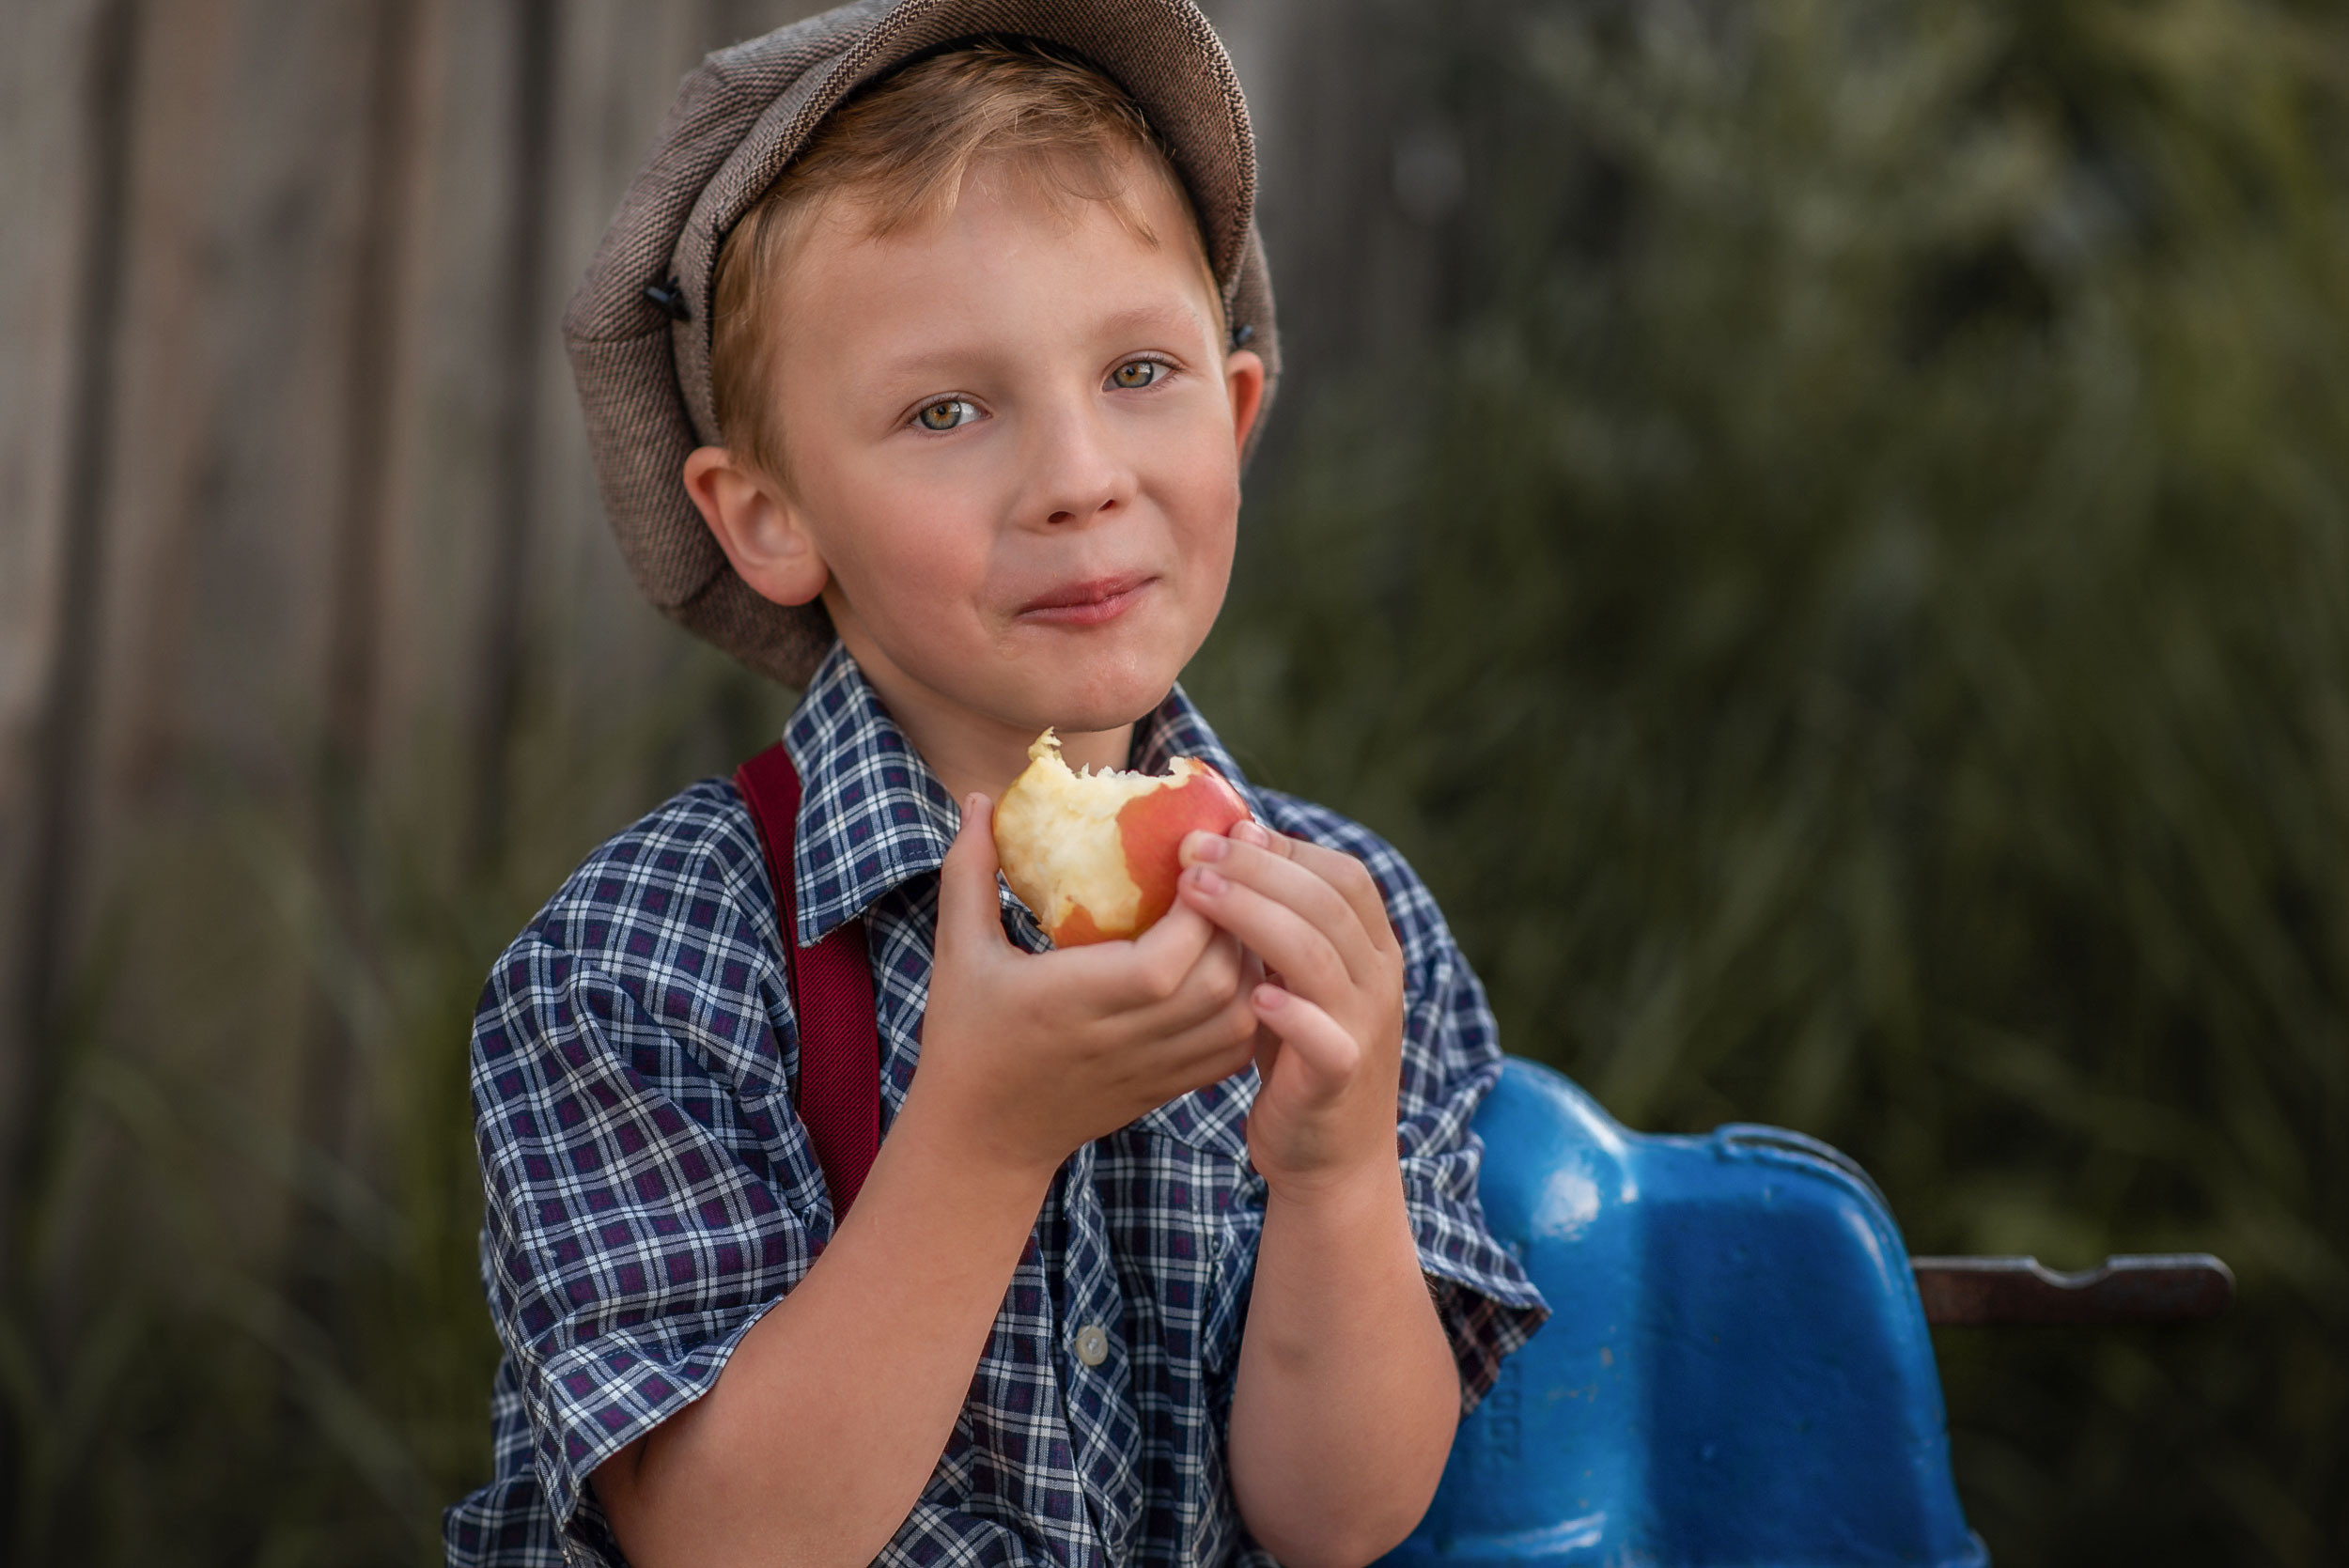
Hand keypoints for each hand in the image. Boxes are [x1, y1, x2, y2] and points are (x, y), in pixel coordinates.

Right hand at [905, 795, 1262, 1179]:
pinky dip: (1252, 1005)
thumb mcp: (957, 954)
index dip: (1200, 908)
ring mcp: (1151, 1070)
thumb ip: (968, 875)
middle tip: (1241, 863)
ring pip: (1239, 1019)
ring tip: (1246, 908)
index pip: (1164, 961)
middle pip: (1217, 984)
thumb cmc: (965, 1039)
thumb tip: (976, 800)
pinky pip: (1235, 1051)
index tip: (1199, 852)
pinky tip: (1243, 964)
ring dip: (1253, 961)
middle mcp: (1121, 1040)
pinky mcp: (1168, 1089)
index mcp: (1070, 1002)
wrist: (981, 1140)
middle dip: (1240, 920)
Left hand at [1175, 821, 1405, 1193]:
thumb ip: (1278, 922)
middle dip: (1255, 868)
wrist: (1333, 1158)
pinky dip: (1290, 1011)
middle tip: (1189, 852)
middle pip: (1326, 901)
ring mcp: (1365, 1027)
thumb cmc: (1298, 1054)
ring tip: (1193, 894)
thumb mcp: (1295, 979)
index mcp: (1373, 947)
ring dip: (1253, 917)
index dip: (1283, 848)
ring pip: (1318, 954)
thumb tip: (1230, 842)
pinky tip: (1250, 993)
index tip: (1221, 832)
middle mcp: (1379, 979)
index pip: (1343, 874)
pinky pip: (1324, 1035)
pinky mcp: (1341, 1076)